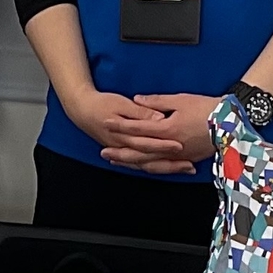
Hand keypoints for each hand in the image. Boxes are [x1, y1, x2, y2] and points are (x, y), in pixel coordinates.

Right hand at [65, 88, 198, 175]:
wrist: (82, 111)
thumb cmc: (102, 104)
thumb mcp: (121, 104)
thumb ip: (141, 112)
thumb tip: (158, 118)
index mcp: (124, 136)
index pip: (147, 144)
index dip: (164, 146)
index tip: (181, 146)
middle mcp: (125, 147)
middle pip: (150, 160)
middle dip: (171, 163)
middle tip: (190, 165)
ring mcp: (125, 152)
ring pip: (148, 165)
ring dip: (168, 168)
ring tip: (187, 168)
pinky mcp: (126, 152)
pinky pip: (143, 165)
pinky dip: (158, 167)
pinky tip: (171, 167)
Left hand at [113, 92, 219, 171]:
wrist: (232, 123)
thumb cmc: (209, 109)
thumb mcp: (181, 99)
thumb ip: (156, 102)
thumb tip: (138, 100)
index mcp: (168, 129)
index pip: (137, 128)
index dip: (120, 125)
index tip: (107, 122)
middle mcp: (171, 146)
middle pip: (139, 151)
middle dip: (120, 152)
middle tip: (104, 152)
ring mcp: (178, 156)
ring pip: (149, 163)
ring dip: (132, 162)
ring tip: (117, 161)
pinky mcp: (187, 160)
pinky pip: (164, 167)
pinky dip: (150, 167)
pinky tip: (142, 167)